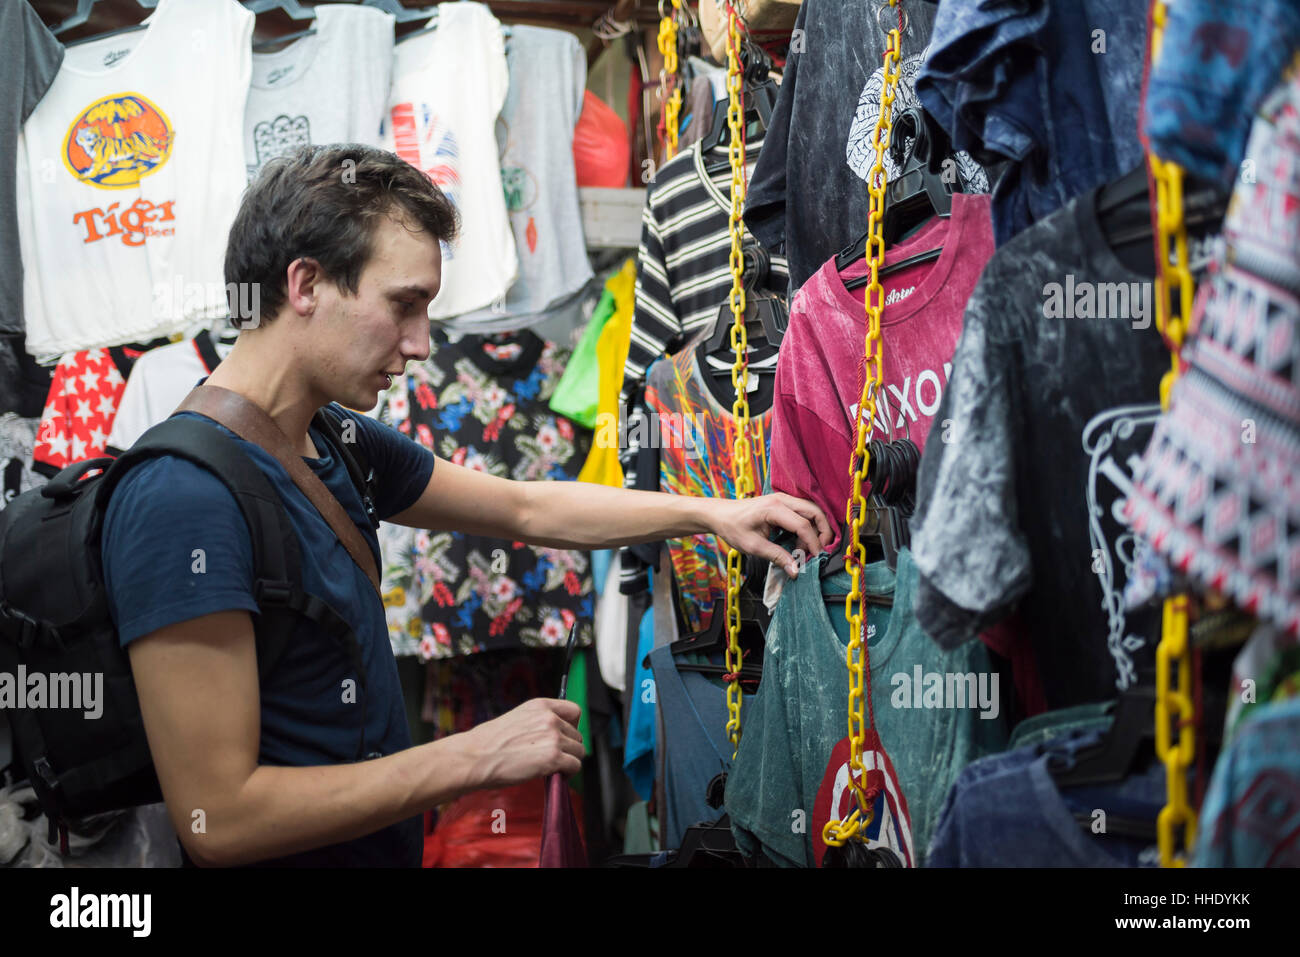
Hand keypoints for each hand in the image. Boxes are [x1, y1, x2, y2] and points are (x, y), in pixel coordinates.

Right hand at [460, 698, 583, 789]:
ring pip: (579, 751)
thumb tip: (553, 736)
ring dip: (569, 761)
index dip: (573, 726)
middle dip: (568, 748)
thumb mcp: (516, 719)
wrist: (474, 757)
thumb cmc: (488, 743)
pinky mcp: (553, 758)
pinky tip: (555, 776)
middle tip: (554, 759)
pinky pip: (575, 766)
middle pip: (577, 735)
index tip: (566, 737)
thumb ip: (538, 723)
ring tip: (554, 769)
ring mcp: (553, 738)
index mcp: (540, 706)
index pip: (573, 710)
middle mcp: (549, 718)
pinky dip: (568, 774)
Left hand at [707, 492, 832, 577]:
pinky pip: (804, 512)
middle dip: (823, 532)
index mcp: (774, 508)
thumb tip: (796, 570)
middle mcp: (782, 499)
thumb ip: (777, 557)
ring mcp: (784, 499)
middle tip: (819, 552)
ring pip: (812, 511)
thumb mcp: (753, 546)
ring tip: (805, 549)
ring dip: (815, 529)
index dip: (813, 543)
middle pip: (815, 512)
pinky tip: (799, 542)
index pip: (803, 525)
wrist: (720, 515)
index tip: (816, 558)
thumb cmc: (733, 528)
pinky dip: (808, 526)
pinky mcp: (783, 503)